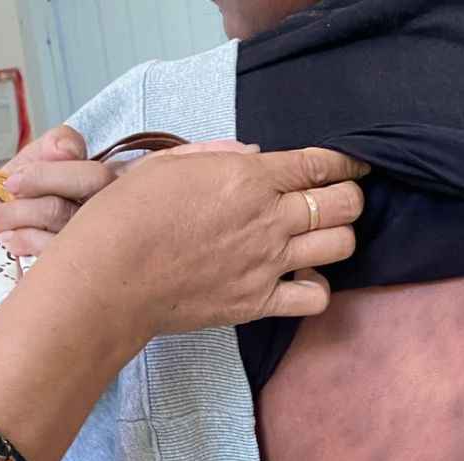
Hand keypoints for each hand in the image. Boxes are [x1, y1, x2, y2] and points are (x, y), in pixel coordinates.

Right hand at [0, 145, 368, 460]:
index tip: (356, 164)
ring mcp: (268, 263)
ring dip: (339, 237)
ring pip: (340, 245)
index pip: (318, 164)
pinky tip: (301, 278)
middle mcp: (267, 219)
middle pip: (343, 204)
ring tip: (322, 236)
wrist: (107, 278)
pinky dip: (317, 287)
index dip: (346, 162)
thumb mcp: (167, 164)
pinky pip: (316, 297)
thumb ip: (219, 155)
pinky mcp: (259, 302)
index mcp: (246, 178)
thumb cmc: (126, 215)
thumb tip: (257, 155)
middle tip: (343, 198)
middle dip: (350, 197)